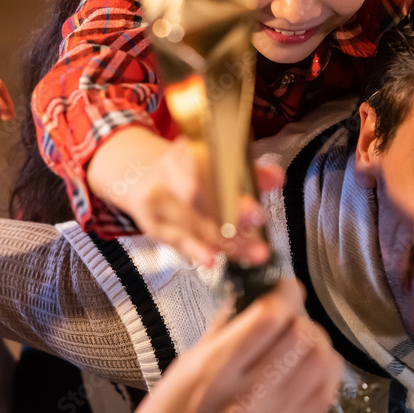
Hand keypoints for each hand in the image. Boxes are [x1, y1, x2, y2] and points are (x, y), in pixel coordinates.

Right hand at [88, 127, 281, 267]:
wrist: (137, 175)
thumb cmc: (183, 171)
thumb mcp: (212, 162)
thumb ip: (248, 172)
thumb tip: (277, 177)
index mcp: (188, 151)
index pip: (214, 172)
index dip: (235, 192)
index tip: (257, 210)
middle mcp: (169, 172)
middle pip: (201, 198)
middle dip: (232, 220)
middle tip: (259, 237)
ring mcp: (157, 199)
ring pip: (193, 223)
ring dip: (224, 242)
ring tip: (250, 254)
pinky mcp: (152, 222)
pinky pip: (175, 238)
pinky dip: (195, 250)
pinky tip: (210, 261)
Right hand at [134, 278, 342, 412]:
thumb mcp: (187, 364)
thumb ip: (224, 328)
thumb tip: (250, 295)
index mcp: (217, 369)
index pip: (269, 317)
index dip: (284, 292)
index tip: (282, 286)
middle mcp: (250, 394)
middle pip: (302, 336)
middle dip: (298, 315)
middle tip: (286, 314)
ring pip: (322, 361)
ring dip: (315, 341)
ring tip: (297, 339)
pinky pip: (326, 390)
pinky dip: (324, 368)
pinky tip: (306, 364)